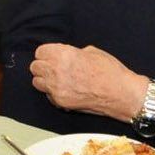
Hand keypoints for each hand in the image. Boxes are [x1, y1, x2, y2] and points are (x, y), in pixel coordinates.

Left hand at [30, 43, 147, 121]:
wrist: (119, 93)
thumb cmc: (109, 70)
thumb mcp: (91, 52)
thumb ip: (72, 53)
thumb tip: (64, 55)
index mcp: (64, 55)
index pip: (40, 52)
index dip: (47, 53)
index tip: (53, 54)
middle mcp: (56, 72)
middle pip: (35, 67)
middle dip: (44, 65)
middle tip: (54, 66)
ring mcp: (57, 89)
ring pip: (37, 82)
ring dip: (45, 79)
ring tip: (59, 78)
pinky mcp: (60, 103)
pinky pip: (48, 95)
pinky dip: (53, 92)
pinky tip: (66, 89)